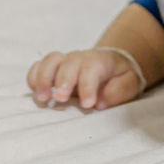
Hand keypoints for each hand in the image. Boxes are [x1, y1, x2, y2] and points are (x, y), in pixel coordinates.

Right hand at [27, 49, 141, 109]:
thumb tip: (100, 102)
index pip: (92, 69)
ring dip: (43, 79)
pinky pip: (38, 67)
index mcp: (100, 61)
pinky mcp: (52, 68)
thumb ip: (118, 91)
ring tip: (43, 98)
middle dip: (63, 81)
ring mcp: (64, 61)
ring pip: (50, 61)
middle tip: (60, 99)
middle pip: (68, 63)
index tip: (87, 104)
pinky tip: (36, 94)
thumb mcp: (129, 82)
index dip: (88, 87)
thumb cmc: (119, 76)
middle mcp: (80, 58)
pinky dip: (33, 78)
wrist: (111, 64)